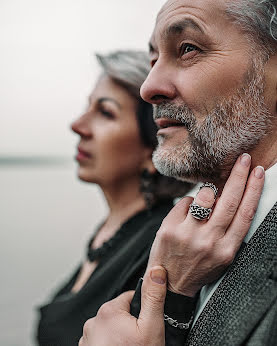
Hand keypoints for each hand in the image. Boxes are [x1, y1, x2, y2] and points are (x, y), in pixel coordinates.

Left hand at [79, 266, 166, 345]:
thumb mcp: (152, 327)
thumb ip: (153, 297)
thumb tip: (156, 270)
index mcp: (108, 311)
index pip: (130, 297)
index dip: (143, 310)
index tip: (147, 324)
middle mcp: (93, 322)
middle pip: (120, 313)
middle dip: (131, 324)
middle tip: (141, 341)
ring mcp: (87, 339)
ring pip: (111, 329)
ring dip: (120, 336)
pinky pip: (102, 341)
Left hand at [148, 154, 264, 296]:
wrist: (170, 282)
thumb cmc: (199, 265)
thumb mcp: (221, 255)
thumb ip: (228, 229)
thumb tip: (229, 195)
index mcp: (227, 250)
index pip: (245, 214)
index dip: (253, 190)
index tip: (258, 172)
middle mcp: (209, 242)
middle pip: (229, 201)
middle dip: (239, 176)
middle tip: (244, 158)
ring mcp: (188, 235)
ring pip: (205, 196)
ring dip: (207, 192)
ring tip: (205, 202)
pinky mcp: (169, 228)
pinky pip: (185, 202)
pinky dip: (188, 204)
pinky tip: (186, 216)